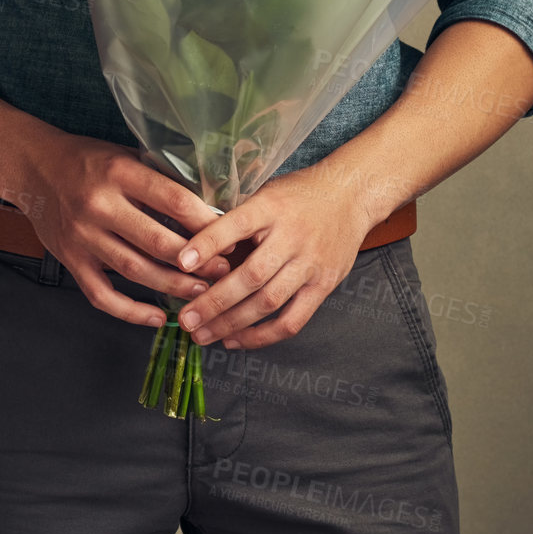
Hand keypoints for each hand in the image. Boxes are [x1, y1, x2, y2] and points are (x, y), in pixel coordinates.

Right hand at [16, 127, 231, 327]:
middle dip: (196, 262)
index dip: (207, 223)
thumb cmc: (89, 161)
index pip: (174, 201)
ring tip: (201, 294)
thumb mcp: (125, 156)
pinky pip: (102, 295)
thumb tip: (210, 206)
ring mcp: (82, 236)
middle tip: (223, 272)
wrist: (34, 168)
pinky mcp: (70, 260)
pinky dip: (131, 312)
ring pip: (135, 271)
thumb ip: (159, 179)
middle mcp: (100, 205)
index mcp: (120, 173)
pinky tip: (157, 317)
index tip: (230, 236)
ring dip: (172, 287)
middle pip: (157, 242)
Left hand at [169, 162, 384, 350]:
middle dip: (214, 302)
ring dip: (232, 324)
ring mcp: (310, 263)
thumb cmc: (298, 194)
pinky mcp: (324, 285)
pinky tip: (236, 340)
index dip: (208, 244)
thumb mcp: (266, 193)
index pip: (236, 224)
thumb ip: (237, 221)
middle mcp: (292, 236)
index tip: (181, 262)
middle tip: (186, 319)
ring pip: (268, 302)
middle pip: (251, 276)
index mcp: (271, 207)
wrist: (351, 194)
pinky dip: (262, 336)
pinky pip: (292, 320)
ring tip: (203, 335)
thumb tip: (196, 252)